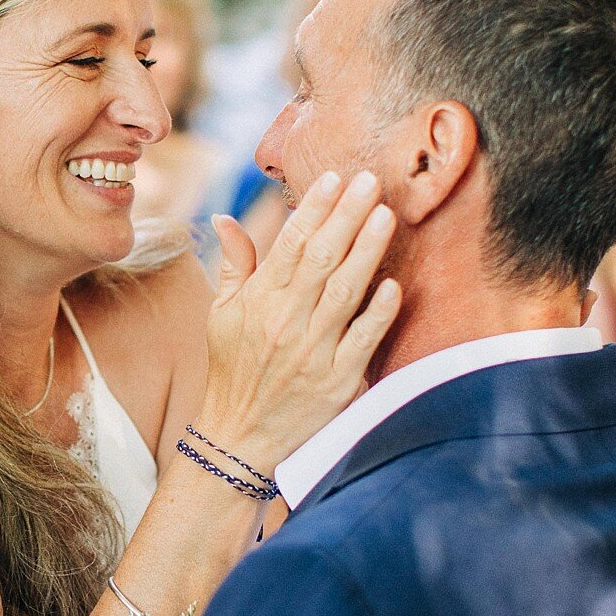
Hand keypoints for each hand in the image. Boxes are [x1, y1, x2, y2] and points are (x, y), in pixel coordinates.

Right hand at [197, 170, 400, 470]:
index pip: (290, 243)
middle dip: (347, 215)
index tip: (335, 177)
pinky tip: (395, 284)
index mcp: (259, 301)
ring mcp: (313, 352)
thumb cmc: (232, 370)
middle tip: (372, 179)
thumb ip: (233, 265)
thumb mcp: (221, 316)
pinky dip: (378, 313)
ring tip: (386, 215)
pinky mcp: (336, 382)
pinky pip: (362, 341)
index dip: (314, 208)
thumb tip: (225, 217)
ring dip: (367, 251)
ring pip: (344, 292)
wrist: (239, 437)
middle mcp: (285, 322)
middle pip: (321, 258)